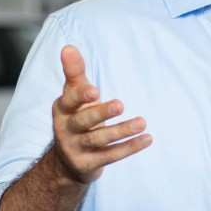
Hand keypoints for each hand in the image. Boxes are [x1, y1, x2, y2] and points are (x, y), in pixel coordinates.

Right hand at [49, 46, 150, 184]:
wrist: (66, 161)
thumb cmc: (75, 118)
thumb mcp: (72, 95)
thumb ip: (74, 72)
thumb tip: (68, 46)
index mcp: (62, 109)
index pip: (69, 100)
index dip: (80, 96)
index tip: (95, 90)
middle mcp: (65, 129)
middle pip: (84, 121)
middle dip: (101, 113)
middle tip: (121, 104)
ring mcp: (75, 149)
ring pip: (99, 140)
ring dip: (122, 131)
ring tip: (142, 122)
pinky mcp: (88, 164)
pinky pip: (111, 156)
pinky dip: (130, 147)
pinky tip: (147, 138)